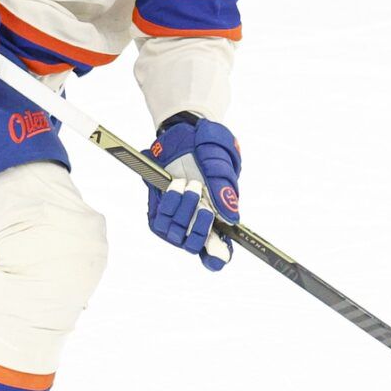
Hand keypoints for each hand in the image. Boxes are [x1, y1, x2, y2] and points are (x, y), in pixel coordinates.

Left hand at [144, 113, 240, 270]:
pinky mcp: (158, 211)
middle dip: (200, 228)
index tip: (220, 255)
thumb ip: (225, 191)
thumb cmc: (209, 151)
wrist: (185, 132)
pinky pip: (159, 220)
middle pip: (195, 246)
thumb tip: (232, 219)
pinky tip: (175, 184)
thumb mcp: (220, 167)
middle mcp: (196, 223)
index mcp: (218, 220)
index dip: (218, 258)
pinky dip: (168, 203)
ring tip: (190, 184)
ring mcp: (176, 219)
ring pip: (176, 234)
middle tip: (205, 205)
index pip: (216, 253)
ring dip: (183, 210)